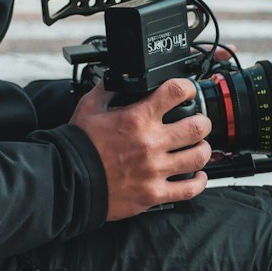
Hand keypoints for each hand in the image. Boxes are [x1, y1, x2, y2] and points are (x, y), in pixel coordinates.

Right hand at [69, 78, 212, 220]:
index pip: (176, 92)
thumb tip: (116, 76)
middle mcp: (150, 143)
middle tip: (198, 122)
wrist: (68, 181)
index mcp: (137, 119)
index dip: (187, 87)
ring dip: (203, 149)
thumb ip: (107, 89)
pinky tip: (197, 175)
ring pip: (199, 156)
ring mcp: (155, 170)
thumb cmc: (79, 146)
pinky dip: (199, 181)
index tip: (187, 90)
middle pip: (198, 126)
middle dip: (202, 121)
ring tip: (198, 147)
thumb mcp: (89, 107)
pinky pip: (189, 189)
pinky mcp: (154, 193)